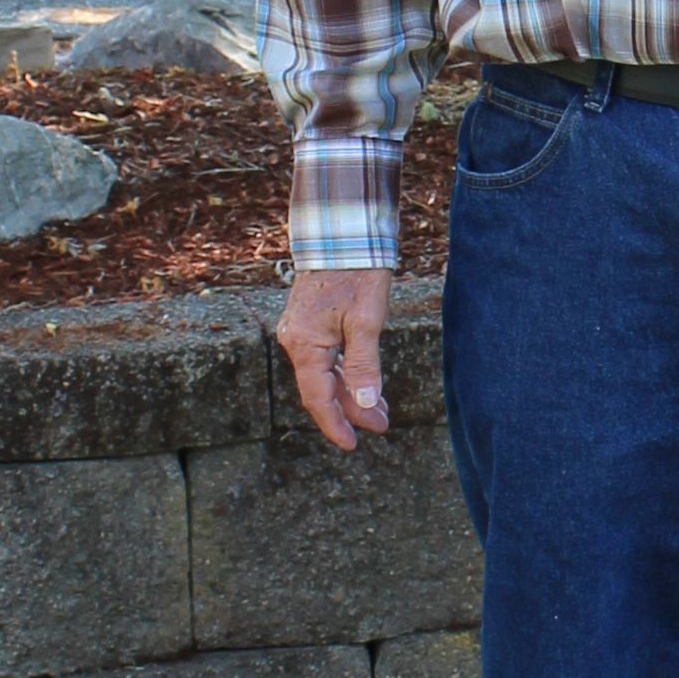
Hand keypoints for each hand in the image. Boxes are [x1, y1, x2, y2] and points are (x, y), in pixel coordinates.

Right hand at [277, 266, 394, 451]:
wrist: (343, 232)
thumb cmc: (357, 272)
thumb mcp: (367, 322)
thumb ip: (364, 365)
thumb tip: (365, 404)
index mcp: (305, 344)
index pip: (318, 398)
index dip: (335, 424)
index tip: (352, 445)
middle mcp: (296, 340)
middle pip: (322, 388)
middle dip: (352, 410)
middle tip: (383, 425)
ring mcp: (300, 331)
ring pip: (325, 374)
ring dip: (351, 392)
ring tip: (380, 409)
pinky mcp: (309, 322)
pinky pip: (325, 358)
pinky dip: (345, 373)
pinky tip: (363, 382)